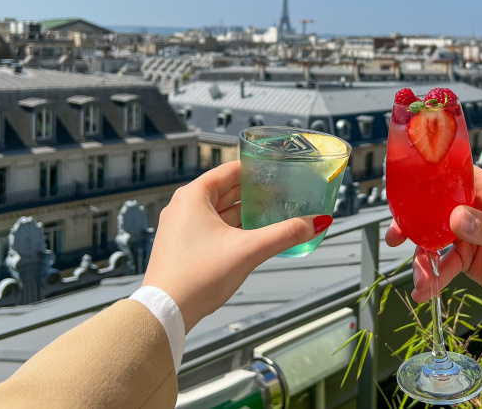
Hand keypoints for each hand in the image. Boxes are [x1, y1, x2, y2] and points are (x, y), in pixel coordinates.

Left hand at [142, 161, 331, 331]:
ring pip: (219, 211)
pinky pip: (212, 227)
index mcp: (193, 196)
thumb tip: (316, 223)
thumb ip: (284, 234)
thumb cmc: (197, 276)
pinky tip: (252, 235)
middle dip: (253, 191)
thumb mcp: (248, 251)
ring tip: (272, 212)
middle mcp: (183, 207)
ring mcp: (181, 227)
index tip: (277, 169)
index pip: (229, 171)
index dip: (255, 169)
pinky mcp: (182, 246)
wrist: (165, 312)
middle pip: (225, 190)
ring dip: (244, 211)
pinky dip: (233, 227)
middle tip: (281, 191)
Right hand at [386, 168, 481, 307]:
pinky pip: (442, 265)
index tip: (405, 190)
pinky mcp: (464, 257)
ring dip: (423, 260)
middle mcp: (472, 209)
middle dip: (412, 224)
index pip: (452, 175)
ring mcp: (465, 234)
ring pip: (433, 241)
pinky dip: (433, 278)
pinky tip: (425, 292)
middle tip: (395, 236)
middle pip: (432, 209)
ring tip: (421, 280)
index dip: (427, 179)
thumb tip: (455, 218)